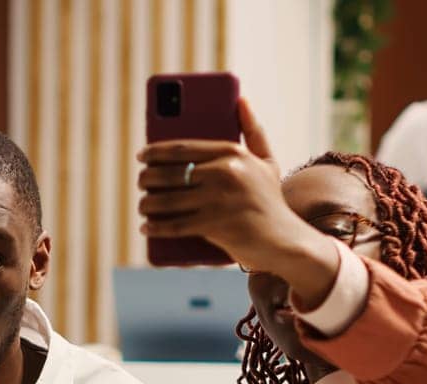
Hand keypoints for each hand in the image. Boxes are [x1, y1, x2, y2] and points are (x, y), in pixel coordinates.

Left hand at [137, 99, 334, 280]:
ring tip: (143, 206)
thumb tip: (241, 100)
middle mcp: (224, 172)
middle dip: (147, 179)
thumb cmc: (270, 201)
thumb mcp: (266, 163)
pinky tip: (146, 227)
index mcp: (232, 152)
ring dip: (147, 204)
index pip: (182, 148)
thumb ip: (253, 131)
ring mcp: (218, 199)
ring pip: (167, 200)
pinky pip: (174, 225)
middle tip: (141, 182)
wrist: (285, 241)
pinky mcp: (214, 225)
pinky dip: (155, 228)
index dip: (155, 151)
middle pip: (170, 173)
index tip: (142, 155)